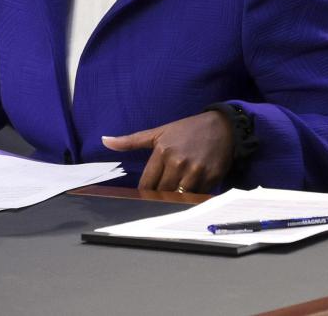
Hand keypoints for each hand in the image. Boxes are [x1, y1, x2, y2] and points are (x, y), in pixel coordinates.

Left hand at [102, 110, 234, 191]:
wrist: (222, 127)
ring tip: (175, 196)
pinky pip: (197, 197)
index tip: (145, 195)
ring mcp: (195, 171)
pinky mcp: (211, 178)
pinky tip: (192, 191)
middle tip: (161, 197)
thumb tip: (105, 140)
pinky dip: (193, 198)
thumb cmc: (188, 130)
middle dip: (160, 197)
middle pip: (162, 193)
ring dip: (176, 199)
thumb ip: (131, 141)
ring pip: (179, 198)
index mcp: (163, 151)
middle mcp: (178, 162)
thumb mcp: (159, 132)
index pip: (147, 184)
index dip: (144, 192)